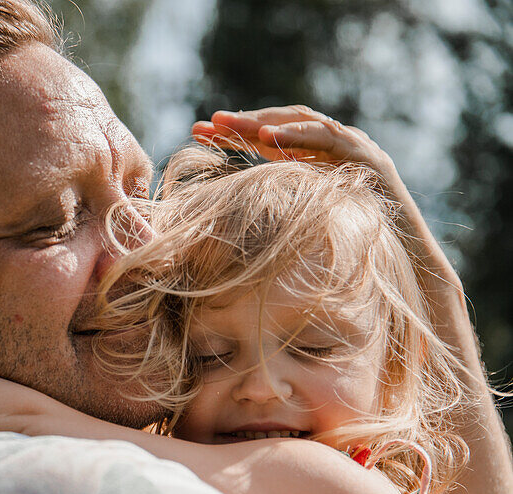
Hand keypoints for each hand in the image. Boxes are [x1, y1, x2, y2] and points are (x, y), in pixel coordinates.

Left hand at [192, 105, 454, 274]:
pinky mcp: (368, 159)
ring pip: (304, 123)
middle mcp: (333, 150)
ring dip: (265, 122)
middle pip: (282, 126)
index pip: (267, 140)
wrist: (403, 265)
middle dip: (244, 122)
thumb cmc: (347, 254)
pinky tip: (268, 137)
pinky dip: (297, 135)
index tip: (198, 132)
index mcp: (313, 162)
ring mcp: (354, 150)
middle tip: (207, 121)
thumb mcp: (299, 227)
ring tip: (231, 123)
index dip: (233, 134)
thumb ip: (272, 212)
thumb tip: (223, 218)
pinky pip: (329, 138)